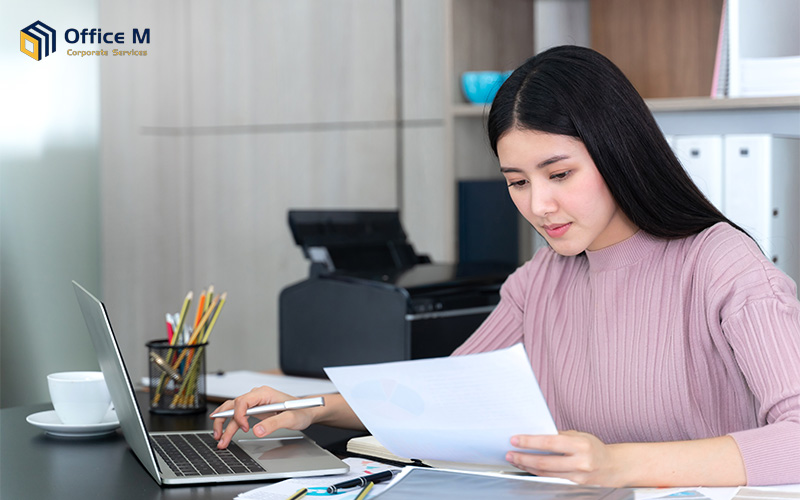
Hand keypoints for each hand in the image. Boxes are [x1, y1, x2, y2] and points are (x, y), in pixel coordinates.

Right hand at [211, 386, 316, 448]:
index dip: (240, 415)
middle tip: (219, 436)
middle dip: (223, 421)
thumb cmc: (301, 411)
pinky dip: (230, 424)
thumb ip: (273, 423)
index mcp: (265, 393)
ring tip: (219, 439)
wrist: (307, 411)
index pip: (243, 401)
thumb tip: (257, 430)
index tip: (244, 428)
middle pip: (233, 405)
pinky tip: (224, 432)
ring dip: (224, 424)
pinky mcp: (255, 410)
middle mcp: (257, 396)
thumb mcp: (290, 418)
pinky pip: (238, 415)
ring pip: (233, 411)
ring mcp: (255, 403)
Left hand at [505, 430, 625, 486]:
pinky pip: (552, 479)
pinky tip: (528, 468)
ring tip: (515, 460)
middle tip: (509, 454)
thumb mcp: (579, 435)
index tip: (515, 440)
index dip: (530, 442)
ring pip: (546, 473)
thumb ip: (559, 436)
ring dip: (527, 466)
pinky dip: (538, 473)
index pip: (550, 443)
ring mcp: (578, 477)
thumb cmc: (593, 447)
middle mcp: (580, 462)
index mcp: (581, 445)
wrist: (613, 467)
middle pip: (545, 462)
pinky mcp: (575, 486)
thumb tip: (534, 433)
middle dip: (523, 457)